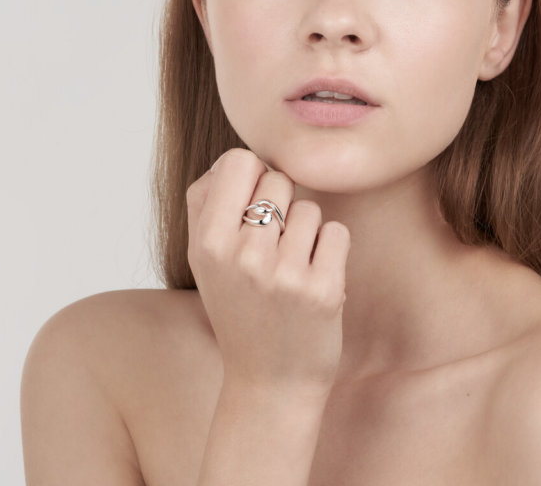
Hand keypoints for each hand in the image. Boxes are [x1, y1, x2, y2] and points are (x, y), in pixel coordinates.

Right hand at [186, 148, 350, 396]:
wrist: (269, 383)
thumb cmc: (238, 309)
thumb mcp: (203, 260)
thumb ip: (207, 203)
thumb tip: (234, 158)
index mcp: (207, 242)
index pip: (237, 160)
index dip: (251, 175)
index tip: (253, 203)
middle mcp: (241, 255)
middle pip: (278, 177)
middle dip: (281, 204)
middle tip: (273, 246)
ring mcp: (283, 274)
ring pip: (310, 207)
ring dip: (307, 232)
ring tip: (291, 269)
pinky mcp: (321, 290)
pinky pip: (337, 232)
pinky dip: (331, 251)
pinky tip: (314, 279)